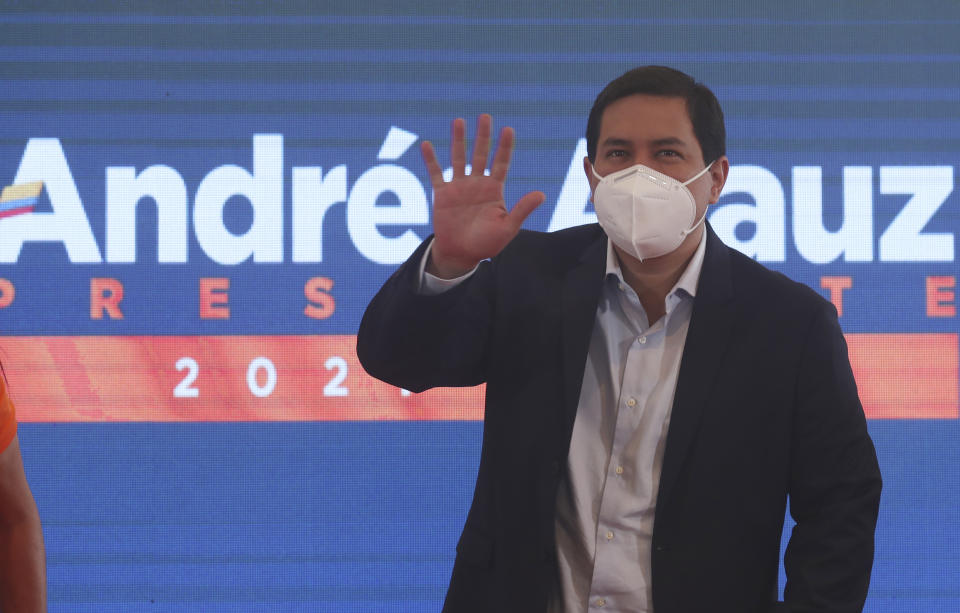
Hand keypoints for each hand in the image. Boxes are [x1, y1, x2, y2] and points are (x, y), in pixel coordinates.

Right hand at [421, 114, 545, 277]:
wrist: (461, 255)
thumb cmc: (487, 244)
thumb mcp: (508, 228)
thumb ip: (522, 210)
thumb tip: (542, 194)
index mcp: (494, 190)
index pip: (501, 163)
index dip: (504, 147)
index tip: (508, 129)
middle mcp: (477, 184)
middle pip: (480, 154)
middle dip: (483, 136)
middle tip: (485, 116)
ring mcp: (459, 187)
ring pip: (458, 158)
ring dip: (458, 140)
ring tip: (458, 121)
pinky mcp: (442, 194)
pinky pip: (436, 173)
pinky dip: (431, 160)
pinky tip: (426, 145)